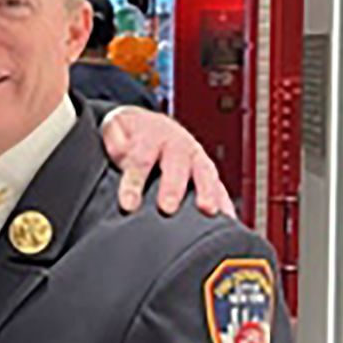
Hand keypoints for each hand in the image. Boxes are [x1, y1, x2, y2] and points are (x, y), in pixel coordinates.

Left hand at [101, 107, 234, 218]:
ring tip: (208, 211)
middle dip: (172, 188)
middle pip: (176, 166)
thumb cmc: (130, 133)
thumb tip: (121, 152)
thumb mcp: (115, 127)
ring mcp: (196, 157)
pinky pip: (219, 185)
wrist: (150, 124)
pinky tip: (228, 217)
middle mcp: (178, 145)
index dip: (134, 182)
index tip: (129, 204)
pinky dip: (224, 200)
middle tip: (167, 208)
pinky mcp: (207, 171)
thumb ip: (115, 139)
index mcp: (152, 135)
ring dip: (207, 192)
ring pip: (204, 173)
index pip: (141, 160)